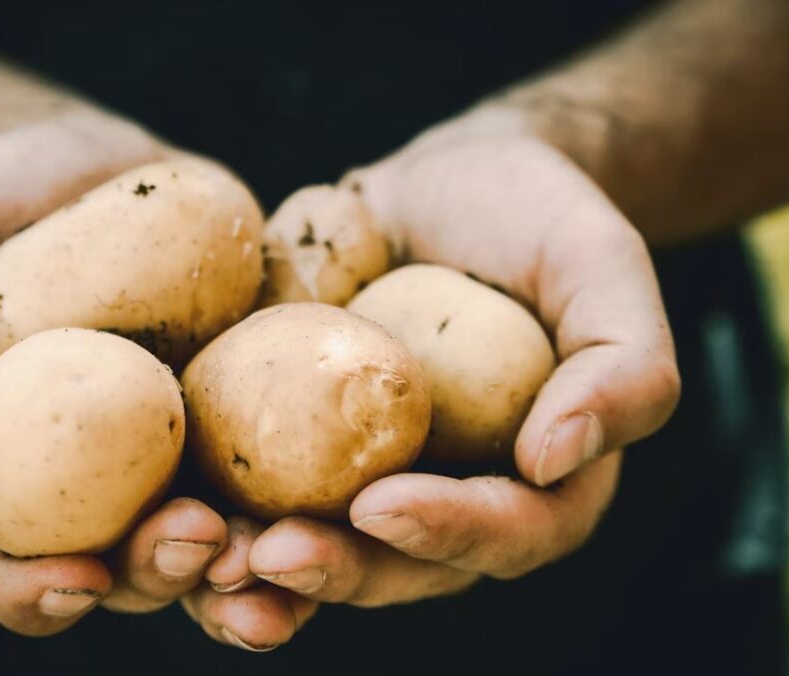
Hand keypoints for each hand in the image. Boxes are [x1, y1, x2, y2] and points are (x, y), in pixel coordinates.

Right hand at [0, 109, 316, 646]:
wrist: (93, 170)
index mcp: (10, 467)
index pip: (2, 563)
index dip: (29, 592)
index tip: (77, 579)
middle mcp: (99, 483)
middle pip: (126, 569)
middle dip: (165, 574)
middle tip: (201, 538)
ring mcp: (180, 454)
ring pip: (216, 544)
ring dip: (253, 569)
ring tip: (285, 550)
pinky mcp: (248, 413)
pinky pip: (283, 472)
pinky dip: (313, 497)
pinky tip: (351, 493)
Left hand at [233, 108, 672, 616]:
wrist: (444, 185)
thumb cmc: (535, 220)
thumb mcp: (602, 267)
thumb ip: (624, 363)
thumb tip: (558, 458)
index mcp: (533, 480)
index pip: (505, 532)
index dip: (449, 533)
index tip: (385, 506)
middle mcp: (444, 495)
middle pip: (396, 566)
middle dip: (336, 570)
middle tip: (275, 555)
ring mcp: (361, 475)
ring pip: (314, 552)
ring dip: (255, 575)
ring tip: (205, 560)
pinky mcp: (291, 441)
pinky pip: (249, 493)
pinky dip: (207, 511)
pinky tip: (163, 511)